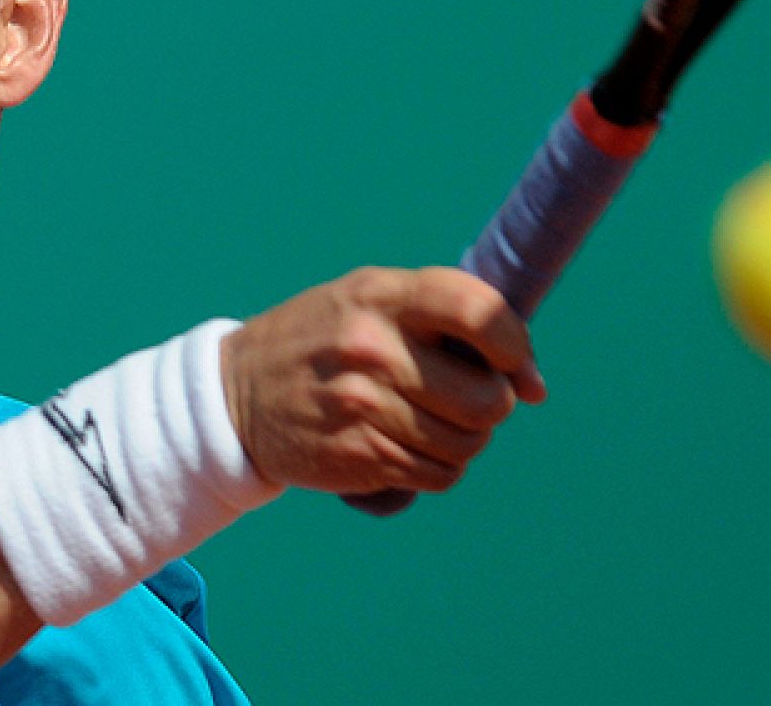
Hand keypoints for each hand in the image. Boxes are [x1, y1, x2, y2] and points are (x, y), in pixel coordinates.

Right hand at [220, 267, 545, 496]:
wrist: (235, 395)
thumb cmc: (325, 339)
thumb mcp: (372, 300)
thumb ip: (451, 323)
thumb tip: (535, 386)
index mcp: (383, 295)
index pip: (479, 312)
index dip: (514, 344)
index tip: (515, 364)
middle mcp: (375, 349)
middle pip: (489, 399)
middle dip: (491, 405)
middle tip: (463, 397)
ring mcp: (366, 407)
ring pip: (468, 443)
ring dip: (463, 440)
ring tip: (428, 421)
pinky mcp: (358, 456)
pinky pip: (438, 475)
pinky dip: (436, 467)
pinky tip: (406, 446)